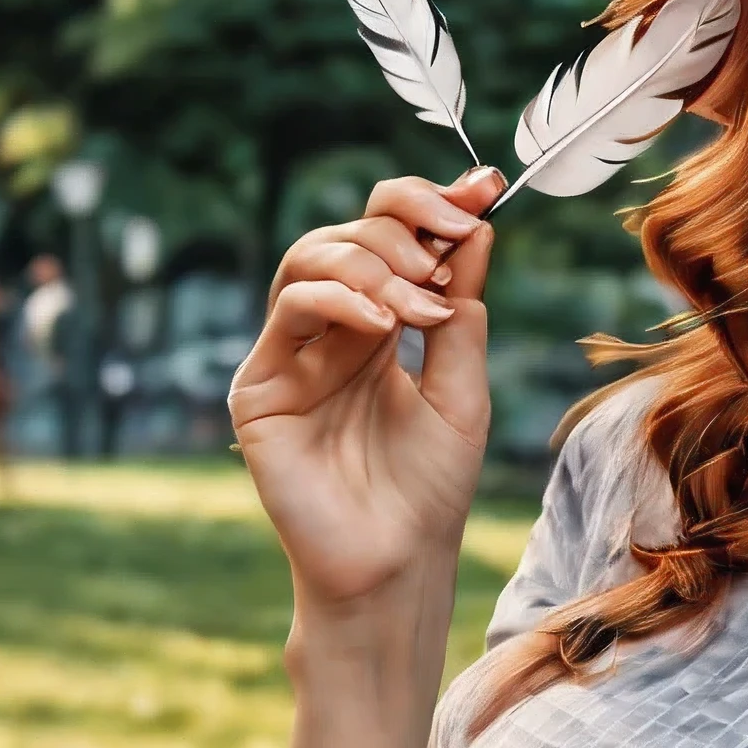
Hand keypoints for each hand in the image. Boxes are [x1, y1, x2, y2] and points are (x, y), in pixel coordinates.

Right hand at [229, 166, 504, 606]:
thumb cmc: (429, 488)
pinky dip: (340, 296)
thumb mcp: (464, 391)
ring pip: (314, 255)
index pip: (396, 239)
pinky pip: (290, 307)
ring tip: (421, 301)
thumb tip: (479, 229)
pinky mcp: (262, 384)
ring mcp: (293, 352)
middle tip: (453, 250)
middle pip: (354, 230)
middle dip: (410, 227)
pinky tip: (382, 323)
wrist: (395, 561)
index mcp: (382, 326)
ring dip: (377, 261)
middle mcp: (333, 329)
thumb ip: (462, 315)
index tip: (486, 186)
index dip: (435, 205)